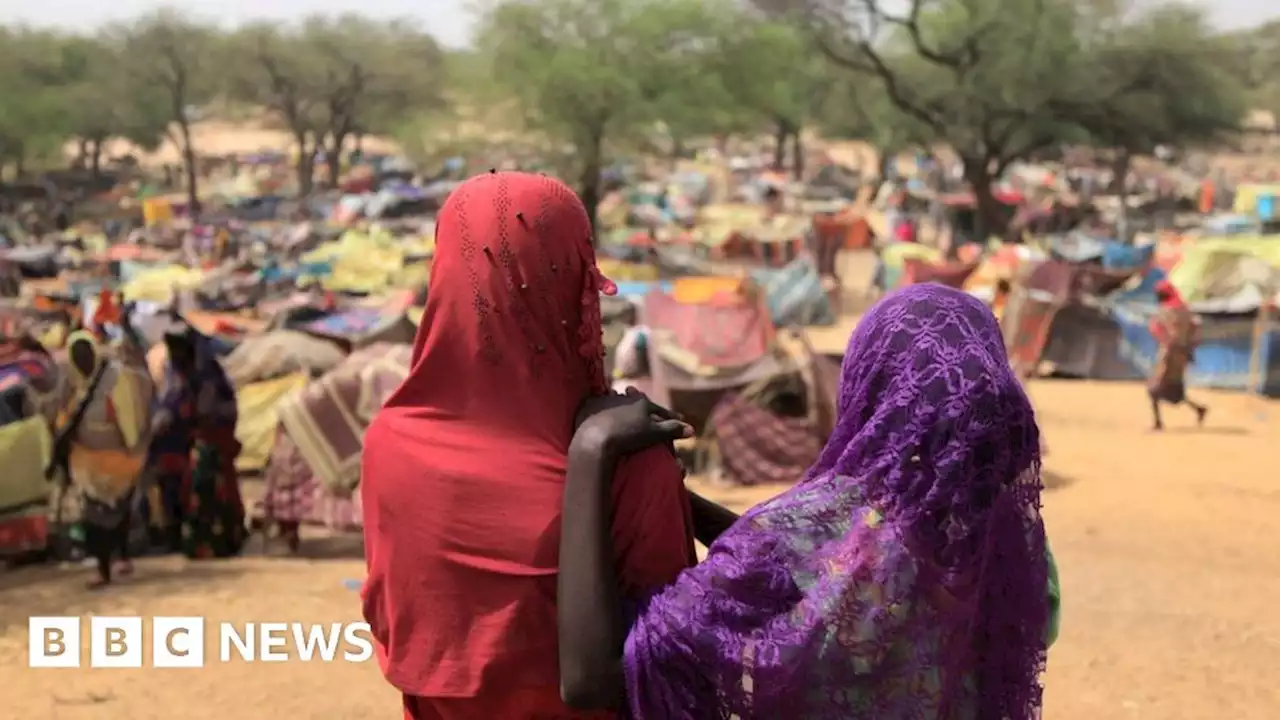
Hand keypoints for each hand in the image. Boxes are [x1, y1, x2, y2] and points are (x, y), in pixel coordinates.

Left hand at [573, 387, 692, 456]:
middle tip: (642, 397)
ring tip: (620, 400)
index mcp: (642, 403)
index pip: (659, 409)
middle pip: (636, 398)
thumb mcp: (653, 434)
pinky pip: (597, 403)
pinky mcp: (589, 406)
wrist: (596, 439)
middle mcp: (625, 397)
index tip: (677, 417)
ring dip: (620, 401)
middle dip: (641, 400)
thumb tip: (693, 430)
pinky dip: (601, 406)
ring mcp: (606, 400)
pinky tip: (600, 408)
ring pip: (616, 399)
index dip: (668, 415)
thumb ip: (672, 429)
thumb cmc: (628, 437)